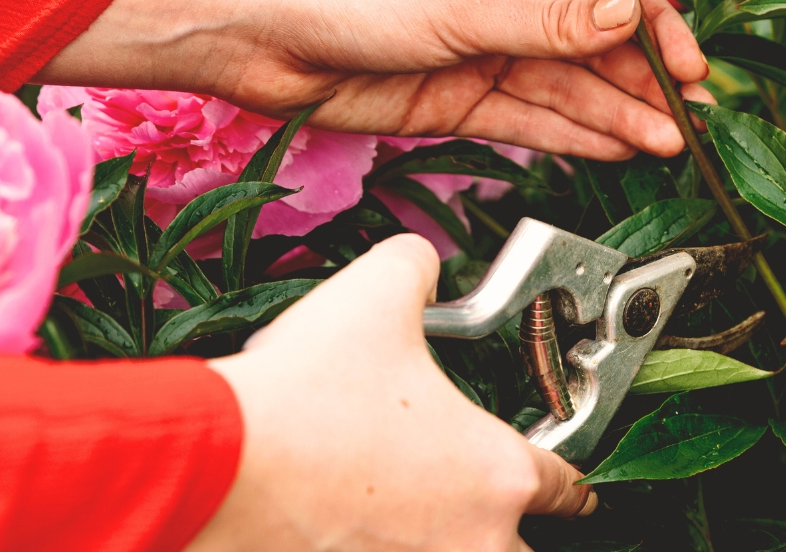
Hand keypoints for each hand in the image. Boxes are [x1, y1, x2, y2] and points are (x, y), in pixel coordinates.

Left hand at [35, 0, 713, 158]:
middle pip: (595, 46)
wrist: (262, 39)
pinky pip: (534, 120)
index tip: (691, 67)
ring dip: (619, 117)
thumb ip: (550, 25)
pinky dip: (576, 136)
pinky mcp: (466, 101)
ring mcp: (490, 53)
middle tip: (691, 122)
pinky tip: (619, 150)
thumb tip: (630, 19)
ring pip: (570, 89)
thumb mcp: (461, 7)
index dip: (653, 27)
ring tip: (668, 146)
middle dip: (644, 84)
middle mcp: (510, 1)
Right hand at [189, 234, 593, 551]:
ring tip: (409, 521)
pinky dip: (378, 549)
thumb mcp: (376, 294)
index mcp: (497, 473)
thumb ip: (416, 268)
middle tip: (479, 509)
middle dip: (506, 534)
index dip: (573, 484)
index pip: (568, 490)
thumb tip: (420, 262)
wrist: (212, 466)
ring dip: (444, 545)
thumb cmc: (302, 394)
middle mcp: (470, 543)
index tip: (574, 491)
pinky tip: (349, 528)